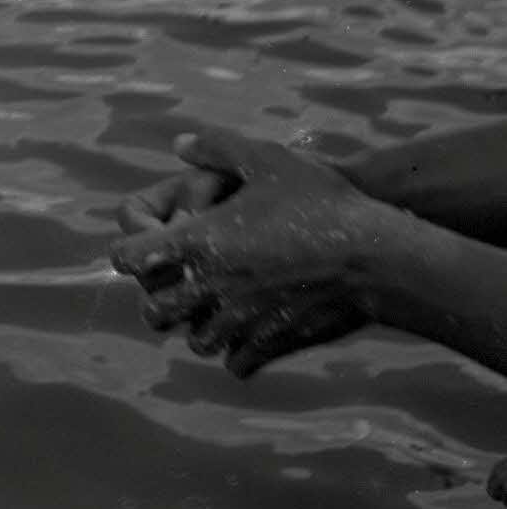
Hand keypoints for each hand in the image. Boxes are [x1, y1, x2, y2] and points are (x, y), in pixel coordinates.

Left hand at [109, 126, 385, 377]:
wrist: (378, 258)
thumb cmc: (320, 202)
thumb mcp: (265, 158)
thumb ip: (215, 146)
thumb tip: (180, 145)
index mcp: (200, 241)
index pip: (130, 257)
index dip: (131, 248)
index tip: (149, 241)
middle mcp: (213, 287)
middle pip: (154, 313)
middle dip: (157, 299)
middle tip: (174, 282)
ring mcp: (243, 321)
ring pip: (196, 342)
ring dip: (196, 326)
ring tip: (211, 306)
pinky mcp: (275, 343)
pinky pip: (238, 363)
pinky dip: (235, 351)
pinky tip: (245, 329)